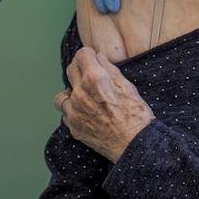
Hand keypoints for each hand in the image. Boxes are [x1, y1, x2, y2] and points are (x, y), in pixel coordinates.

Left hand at [54, 47, 153, 161]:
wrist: (133, 144)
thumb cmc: (135, 115)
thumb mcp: (127, 85)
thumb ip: (109, 69)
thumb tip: (98, 57)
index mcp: (94, 78)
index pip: (81, 54)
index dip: (89, 54)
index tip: (93, 58)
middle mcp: (80, 93)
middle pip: (71, 70)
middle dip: (80, 68)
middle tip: (90, 73)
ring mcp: (74, 111)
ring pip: (63, 94)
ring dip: (72, 91)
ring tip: (83, 95)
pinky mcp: (73, 127)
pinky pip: (66, 113)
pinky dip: (72, 110)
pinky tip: (84, 112)